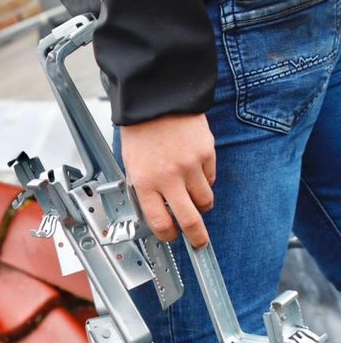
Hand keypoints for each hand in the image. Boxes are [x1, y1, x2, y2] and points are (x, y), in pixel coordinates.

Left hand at [121, 113, 215, 246]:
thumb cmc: (140, 132)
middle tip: (199, 242)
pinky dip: (205, 180)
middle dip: (197, 238)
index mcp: (145, 182)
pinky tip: (194, 169)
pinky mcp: (207, 154)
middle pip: (190, 220)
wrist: (157, 100)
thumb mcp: (131, 164)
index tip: (172, 236)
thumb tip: (157, 211)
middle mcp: (169, 177)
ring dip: (201, 204)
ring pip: (205, 200)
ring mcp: (191, 166)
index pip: (160, 222)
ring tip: (193, 196)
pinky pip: (211, 178)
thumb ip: (144, 188)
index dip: (168, 235)